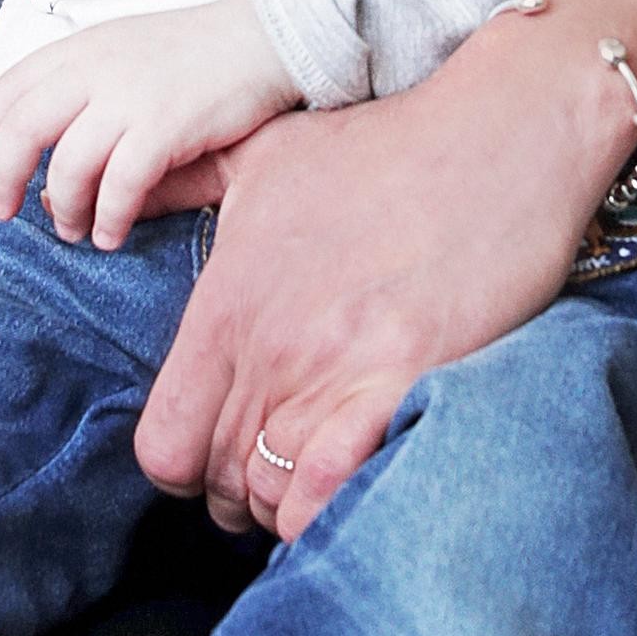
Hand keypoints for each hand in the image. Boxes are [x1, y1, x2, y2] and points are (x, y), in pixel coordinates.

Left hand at [0, 0, 300, 250]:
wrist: (262, 35)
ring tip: (73, 230)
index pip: (9, 88)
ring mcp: (130, 97)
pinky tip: (110, 234)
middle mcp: (96, 69)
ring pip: (69, 165)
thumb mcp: (124, 49)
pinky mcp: (166, 126)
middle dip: (5, 178)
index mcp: (81, 48)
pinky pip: (120, 185)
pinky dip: (108, 218)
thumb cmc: (194, 52)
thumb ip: (83, 85)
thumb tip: (46, 149)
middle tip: (3, 212)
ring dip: (64, 208)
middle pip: (24, 129)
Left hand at [134, 0, 636, 544]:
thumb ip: (191, 190)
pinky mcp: (409, 378)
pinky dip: (333, 505)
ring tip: (318, 472)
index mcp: (227, 298)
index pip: (161, 445)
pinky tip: (352, 480)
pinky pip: (334, 489)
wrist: (499, 130)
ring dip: (289, 505)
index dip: (187, 464)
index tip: (219, 448)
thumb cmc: (383, 142)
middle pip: (215, 486)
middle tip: (275, 466)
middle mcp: (269, 343)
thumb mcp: (263, 158)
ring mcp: (337, 366)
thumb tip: (137, 197)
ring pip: (274, 500)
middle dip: (238, 492)